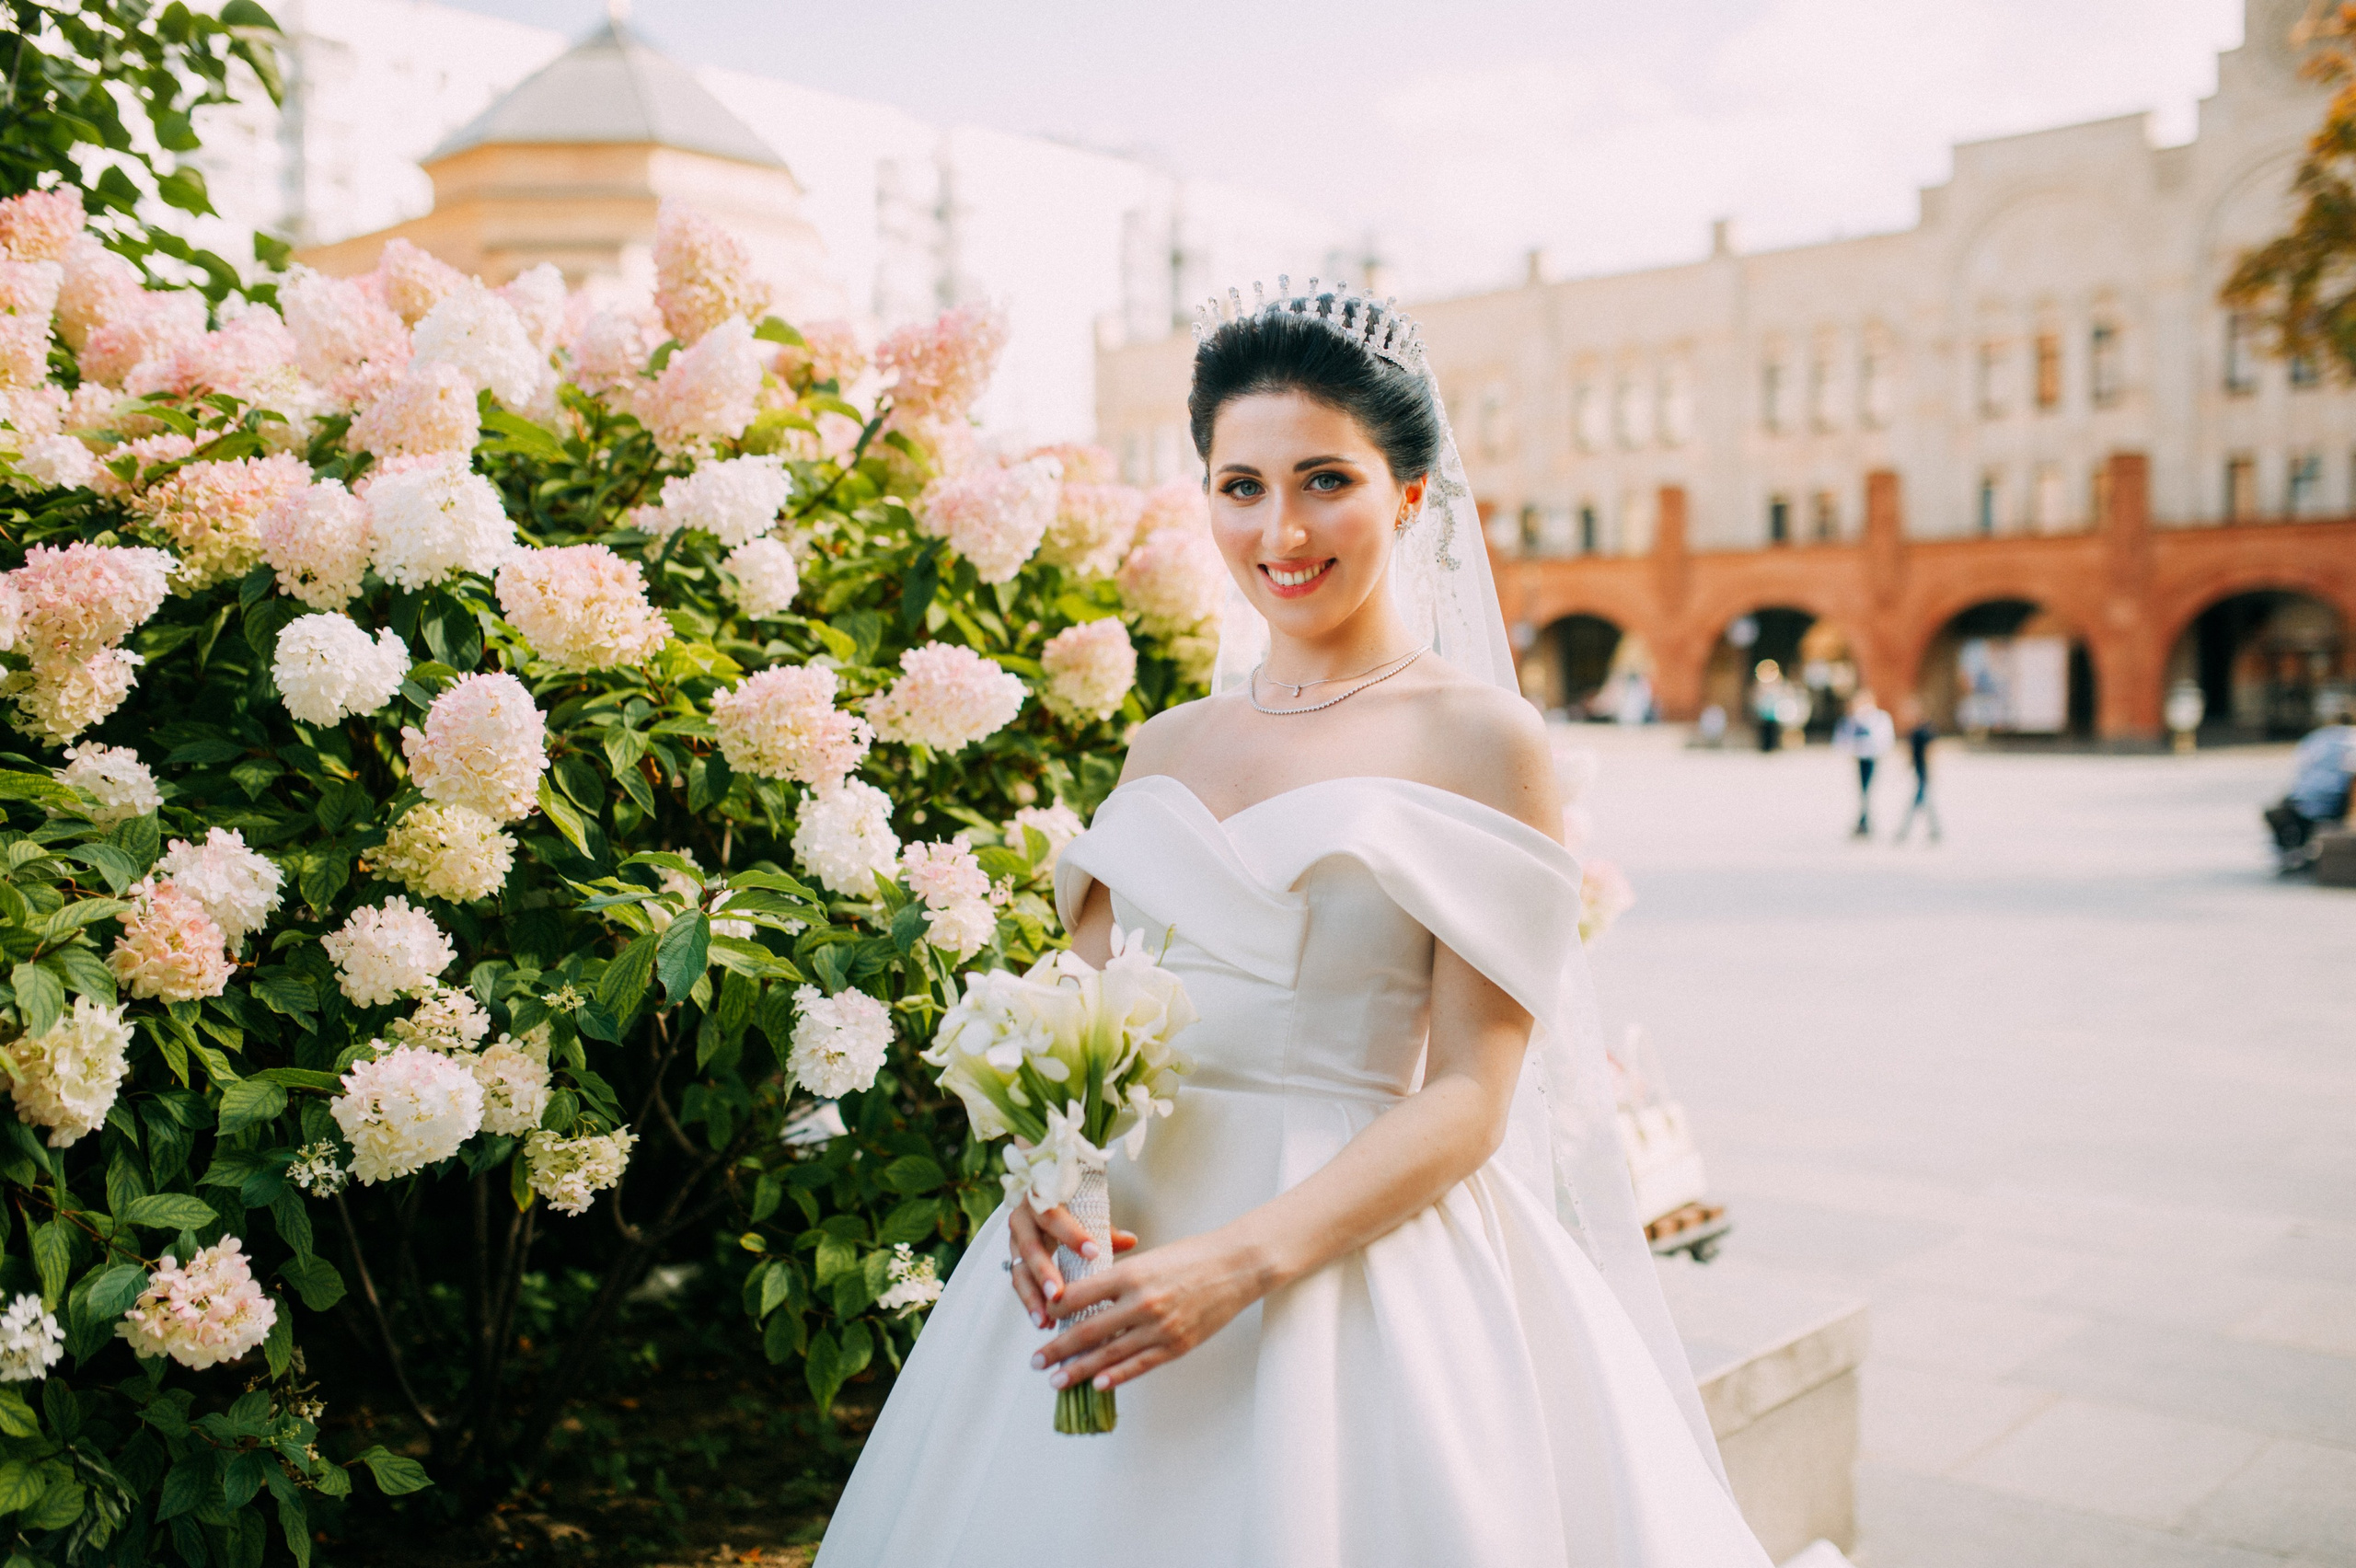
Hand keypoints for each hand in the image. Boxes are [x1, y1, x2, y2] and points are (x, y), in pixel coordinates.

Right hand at [1006, 1200, 1134, 1329]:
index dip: (1072, 1234)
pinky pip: (1019, 1284)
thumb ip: (1105, 1228)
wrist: (1043, 1198)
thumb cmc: (1070, 1206)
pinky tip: (1045, 1322)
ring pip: (1019, 1271)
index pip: (1054, 1216)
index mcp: (1041, 1200)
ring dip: (1032, 1297)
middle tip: (1057, 1295)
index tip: (1093, 1252)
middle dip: (1043, 1272)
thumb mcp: (1086, 1211)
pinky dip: (1031, 1303)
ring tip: (1046, 1321)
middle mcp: (1023, 1219)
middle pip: (1030, 1247)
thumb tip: (1132, 1240)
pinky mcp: (1013, 1260)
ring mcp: (1014, 1241)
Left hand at [1031, 1230, 1262, 1394]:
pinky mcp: (1176, 1345)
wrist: (1236, 1267)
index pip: (1079, 1295)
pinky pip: (1139, 1365)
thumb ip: (1117, 1280)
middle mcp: (1141, 1302)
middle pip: (1087, 1331)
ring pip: (1109, 1355)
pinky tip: (1098, 1384)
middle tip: (1036, 1361)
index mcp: (1130, 1274)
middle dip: (1057, 1349)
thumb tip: (1085, 1299)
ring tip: (1056, 1380)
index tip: (1042, 1318)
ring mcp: (1159, 1328)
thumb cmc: (1191, 1257)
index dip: (1055, 1309)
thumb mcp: (1148, 1258)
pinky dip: (1116, 1377)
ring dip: (1079, 1370)